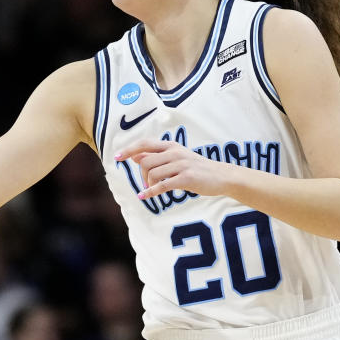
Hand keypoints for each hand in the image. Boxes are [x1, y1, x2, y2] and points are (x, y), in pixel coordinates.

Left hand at [115, 139, 230, 198]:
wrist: (222, 176)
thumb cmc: (197, 168)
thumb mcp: (177, 158)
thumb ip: (157, 156)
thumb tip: (135, 156)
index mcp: (171, 146)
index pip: (145, 143)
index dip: (129, 149)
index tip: (117, 157)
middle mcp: (175, 152)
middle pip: (145, 161)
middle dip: (141, 176)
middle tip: (146, 184)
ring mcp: (181, 165)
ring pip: (152, 174)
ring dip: (148, 185)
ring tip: (152, 190)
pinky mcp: (186, 178)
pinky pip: (162, 185)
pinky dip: (151, 192)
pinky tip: (144, 196)